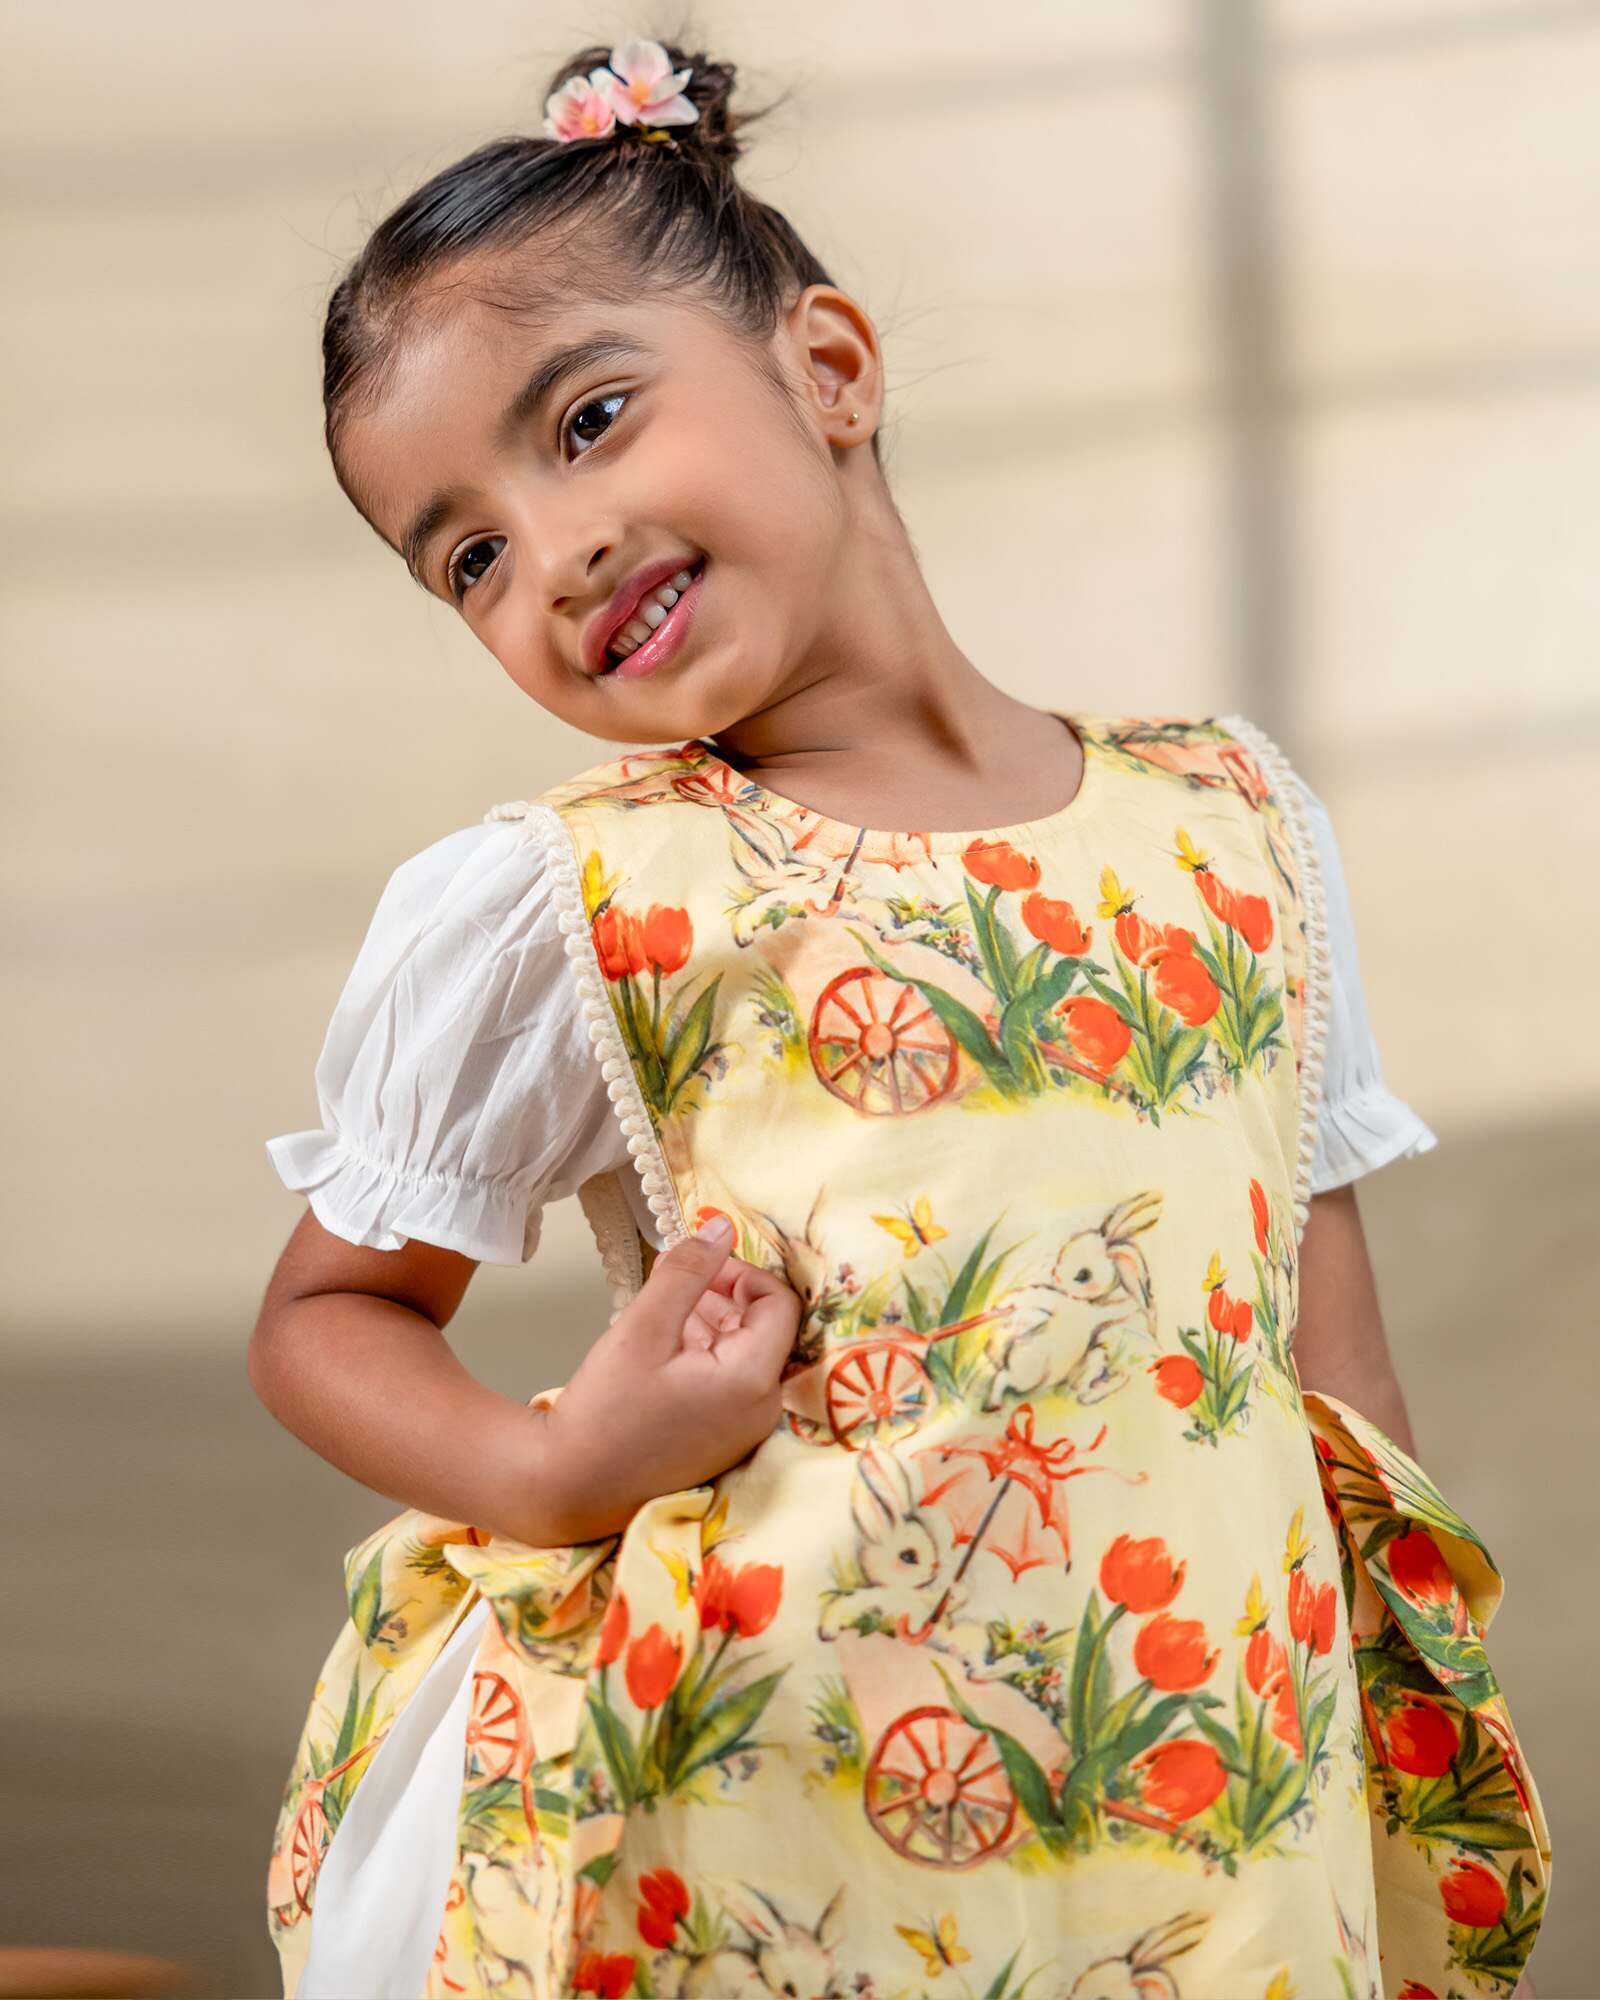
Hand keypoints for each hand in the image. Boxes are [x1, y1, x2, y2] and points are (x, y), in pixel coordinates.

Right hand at [540, 1218, 802, 1540]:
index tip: (698, 1267)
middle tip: (672, 1284)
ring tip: (662, 1316)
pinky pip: (731, 1382)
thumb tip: (722, 1228)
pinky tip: (663, 1350)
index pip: (778, 1302)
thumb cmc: (605, 1410)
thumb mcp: (644, 1328)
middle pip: (764, 1327)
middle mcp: (763, 1408)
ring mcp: (745, 1430)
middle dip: (723, 1297)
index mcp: (753, 1379)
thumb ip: (688, 1272)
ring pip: (745, 1352)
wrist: (571, 1487)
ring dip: (711, 1323)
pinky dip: (704, 1355)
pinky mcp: (724, 1441)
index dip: (742, 1273)